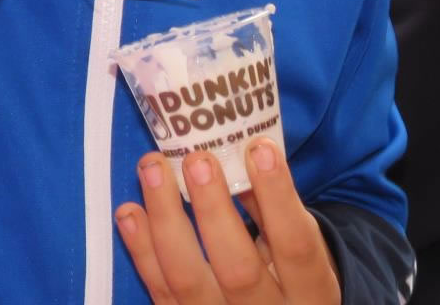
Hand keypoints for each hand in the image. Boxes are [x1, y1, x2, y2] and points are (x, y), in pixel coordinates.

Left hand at [116, 140, 340, 303]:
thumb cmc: (288, 278)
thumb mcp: (296, 253)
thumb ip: (272, 212)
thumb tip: (239, 157)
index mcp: (309, 292)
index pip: (296, 245)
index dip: (278, 196)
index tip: (259, 148)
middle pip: (238, 270)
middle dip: (213, 211)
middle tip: (197, 160)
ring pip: (188, 281)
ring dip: (165, 221)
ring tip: (152, 171)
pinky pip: (159, 291)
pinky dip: (141, 250)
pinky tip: (130, 212)